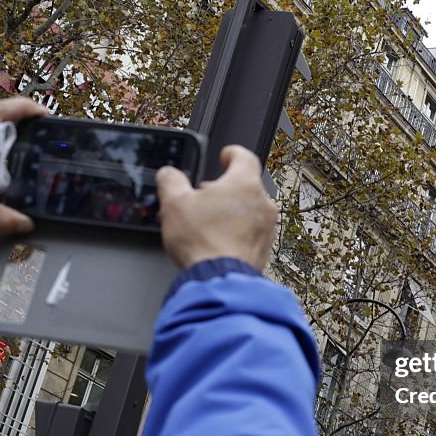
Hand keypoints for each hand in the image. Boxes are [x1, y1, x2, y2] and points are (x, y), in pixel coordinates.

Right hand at [156, 145, 276, 270]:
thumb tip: (168, 174)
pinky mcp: (264, 249)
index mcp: (244, 184)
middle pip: (244, 186)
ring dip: (229, 212)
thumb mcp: (174, 204)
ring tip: (205, 223)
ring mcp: (266, 228)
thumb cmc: (203, 242)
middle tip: (202, 198)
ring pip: (248, 210)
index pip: (244, 157)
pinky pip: (250, 232)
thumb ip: (171, 181)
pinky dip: (235, 232)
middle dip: (223, 189)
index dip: (232, 154)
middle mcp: (262, 204)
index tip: (225, 155)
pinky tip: (216, 242)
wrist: (221, 281)